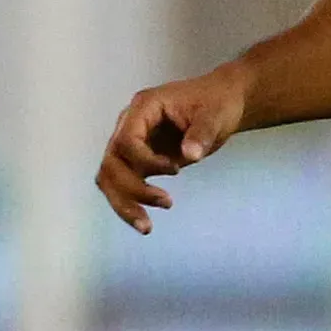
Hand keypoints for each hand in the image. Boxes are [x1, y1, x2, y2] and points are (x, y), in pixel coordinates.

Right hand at [96, 65, 251, 232]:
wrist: (220, 103)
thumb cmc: (216, 103)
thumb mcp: (216, 115)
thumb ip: (202, 134)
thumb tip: (190, 155)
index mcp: (143, 108)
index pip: (126, 140)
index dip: (145, 161)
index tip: (176, 170)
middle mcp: (128, 125)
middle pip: (112, 162)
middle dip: (131, 190)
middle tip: (166, 203)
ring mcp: (130, 143)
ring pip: (110, 177)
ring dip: (124, 203)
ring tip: (146, 227)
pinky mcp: (137, 159)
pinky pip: (123, 183)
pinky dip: (130, 202)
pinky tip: (144, 221)